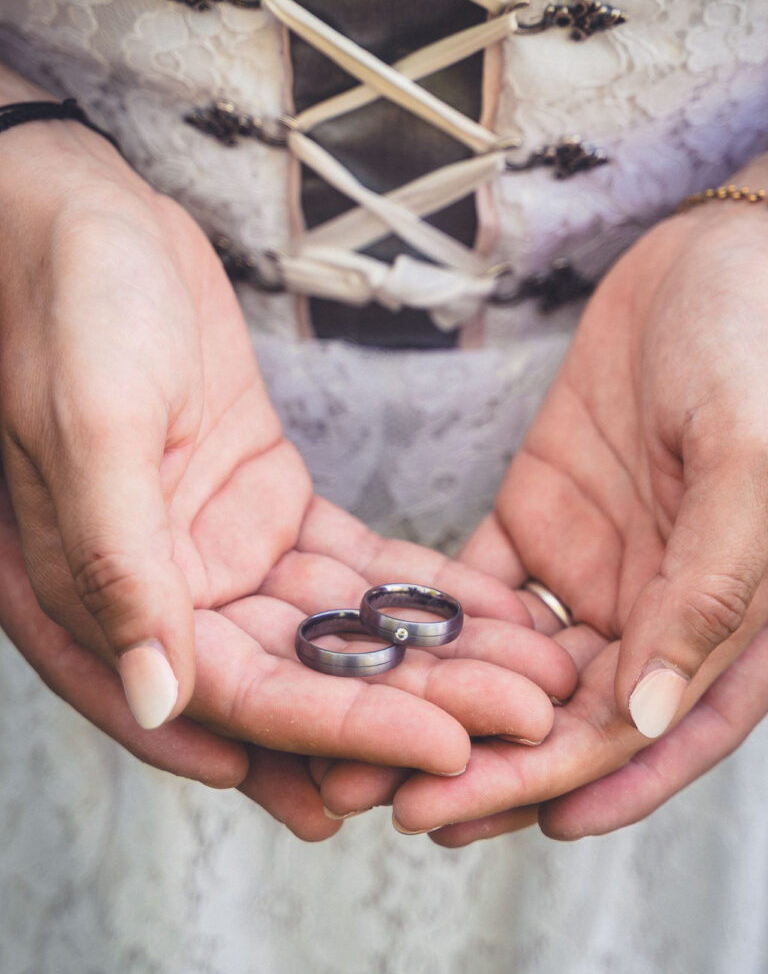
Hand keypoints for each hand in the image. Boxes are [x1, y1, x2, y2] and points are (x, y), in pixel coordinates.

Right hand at [0, 91, 576, 831]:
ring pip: (342, 629)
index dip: (345, 729)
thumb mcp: (92, 426)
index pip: (239, 697)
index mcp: (96, 607)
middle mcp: (167, 600)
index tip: (451, 750)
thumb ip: (121, 565)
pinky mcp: (265, 508)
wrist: (83, 223)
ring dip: (437, 655)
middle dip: (418, 703)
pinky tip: (497, 610)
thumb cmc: (72, 311)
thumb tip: (160, 702)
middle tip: (525, 720)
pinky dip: (422, 588)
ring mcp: (221, 557)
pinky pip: (355, 564)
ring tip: (536, 674)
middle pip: (306, 678)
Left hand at [316, 178, 767, 837]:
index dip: (562, 783)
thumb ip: (706, 594)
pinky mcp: (540, 517)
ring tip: (352, 737)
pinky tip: (366, 650)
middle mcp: (658, 614)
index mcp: (731, 625)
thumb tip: (639, 720)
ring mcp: (596, 567)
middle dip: (476, 759)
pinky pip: (478, 583)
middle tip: (380, 794)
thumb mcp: (752, 466)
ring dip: (440, 702)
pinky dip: (429, 620)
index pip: (642, 731)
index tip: (470, 818)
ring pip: (511, 662)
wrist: (721, 254)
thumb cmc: (764, 350)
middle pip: (561, 712)